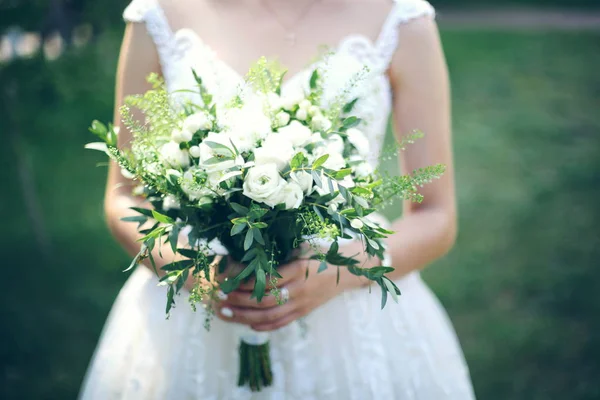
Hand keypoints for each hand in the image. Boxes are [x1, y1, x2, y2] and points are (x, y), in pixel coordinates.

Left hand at [214, 242, 377, 331]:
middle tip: (220, 297)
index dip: (244, 282)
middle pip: (263, 300)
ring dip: (245, 316)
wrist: (350, 270)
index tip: (227, 279)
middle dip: (238, 301)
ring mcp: (302, 303)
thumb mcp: (304, 247)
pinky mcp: (304, 312)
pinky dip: (264, 326)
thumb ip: (282, 252)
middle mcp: (300, 289)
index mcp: (298, 269)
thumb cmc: (325, 253)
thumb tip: (251, 251)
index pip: (266, 279)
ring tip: (226, 313)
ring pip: (269, 315)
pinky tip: (248, 323)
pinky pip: (282, 323)